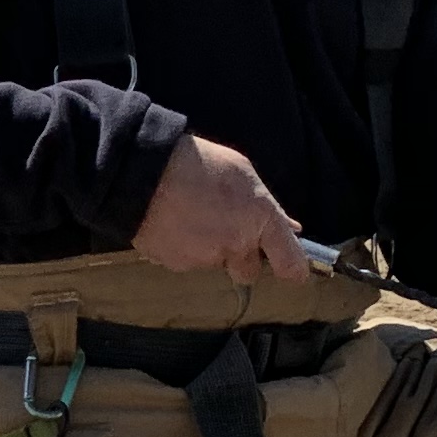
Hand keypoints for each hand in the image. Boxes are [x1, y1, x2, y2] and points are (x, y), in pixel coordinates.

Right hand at [132, 135, 309, 284]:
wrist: (143, 172)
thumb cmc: (196, 163)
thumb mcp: (242, 173)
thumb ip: (267, 206)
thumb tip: (289, 227)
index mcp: (260, 218)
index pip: (291, 263)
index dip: (293, 270)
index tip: (290, 270)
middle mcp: (237, 244)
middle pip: (248, 272)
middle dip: (240, 258)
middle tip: (225, 231)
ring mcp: (205, 258)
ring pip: (214, 263)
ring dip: (209, 249)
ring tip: (191, 216)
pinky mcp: (177, 265)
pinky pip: (187, 262)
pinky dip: (183, 248)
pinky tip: (174, 223)